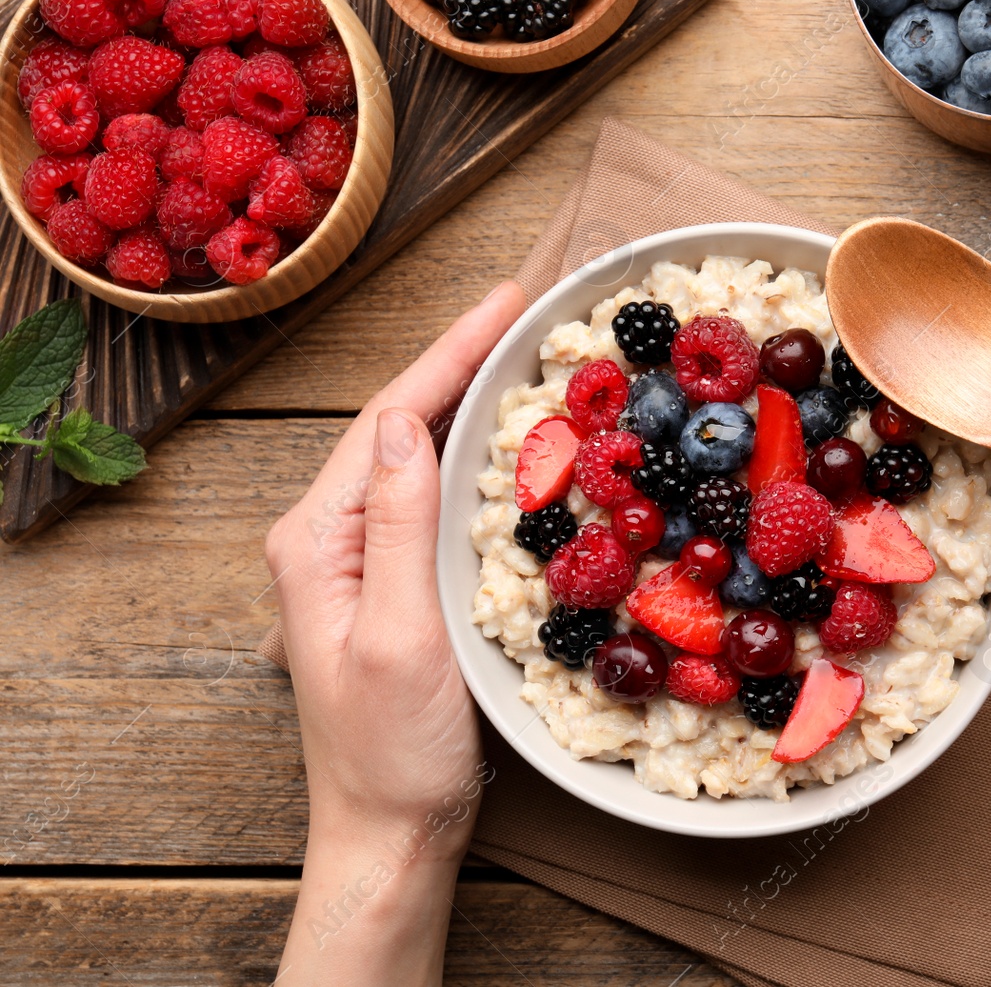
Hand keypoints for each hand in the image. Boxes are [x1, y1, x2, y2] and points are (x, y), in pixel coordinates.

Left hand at [265, 283, 524, 985]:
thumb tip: (405, 421)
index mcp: (317, 540)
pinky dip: (473, 459)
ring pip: (417, 457)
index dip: (448, 354)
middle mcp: (329, 538)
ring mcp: (359, 561)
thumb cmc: (394, 751)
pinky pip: (431, 499)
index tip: (505, 303)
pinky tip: (509, 443)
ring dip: (468, 404)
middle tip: (527, 312)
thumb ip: (398, 525)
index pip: (389, 421)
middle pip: (400, 426)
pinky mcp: (392, 584)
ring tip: (524, 356)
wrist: (390, 832)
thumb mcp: (403, 635)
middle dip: (461, 363)